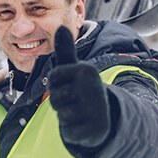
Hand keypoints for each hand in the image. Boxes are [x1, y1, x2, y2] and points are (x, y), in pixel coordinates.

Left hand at [47, 26, 110, 147]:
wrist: (104, 117)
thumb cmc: (81, 89)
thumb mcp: (73, 69)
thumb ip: (65, 50)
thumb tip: (61, 26)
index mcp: (86, 70)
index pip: (52, 77)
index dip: (56, 84)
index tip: (69, 85)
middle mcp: (93, 87)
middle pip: (55, 97)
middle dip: (59, 102)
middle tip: (74, 100)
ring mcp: (95, 109)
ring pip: (61, 114)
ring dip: (66, 116)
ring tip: (78, 111)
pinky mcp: (94, 129)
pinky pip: (69, 131)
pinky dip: (72, 131)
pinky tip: (83, 124)